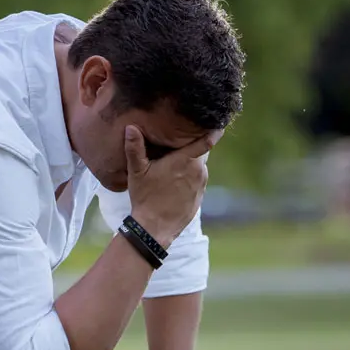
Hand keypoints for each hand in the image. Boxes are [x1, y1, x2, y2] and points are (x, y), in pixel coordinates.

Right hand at [124, 126, 220, 246]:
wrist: (155, 227)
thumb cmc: (145, 197)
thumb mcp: (137, 172)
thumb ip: (134, 148)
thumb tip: (130, 127)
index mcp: (184, 160)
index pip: (206, 141)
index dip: (213, 130)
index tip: (218, 122)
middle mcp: (198, 170)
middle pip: (200, 151)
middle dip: (191, 146)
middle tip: (176, 143)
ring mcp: (201, 184)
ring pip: (199, 166)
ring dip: (189, 163)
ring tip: (172, 164)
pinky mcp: (200, 195)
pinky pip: (197, 179)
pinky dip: (189, 176)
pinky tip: (174, 181)